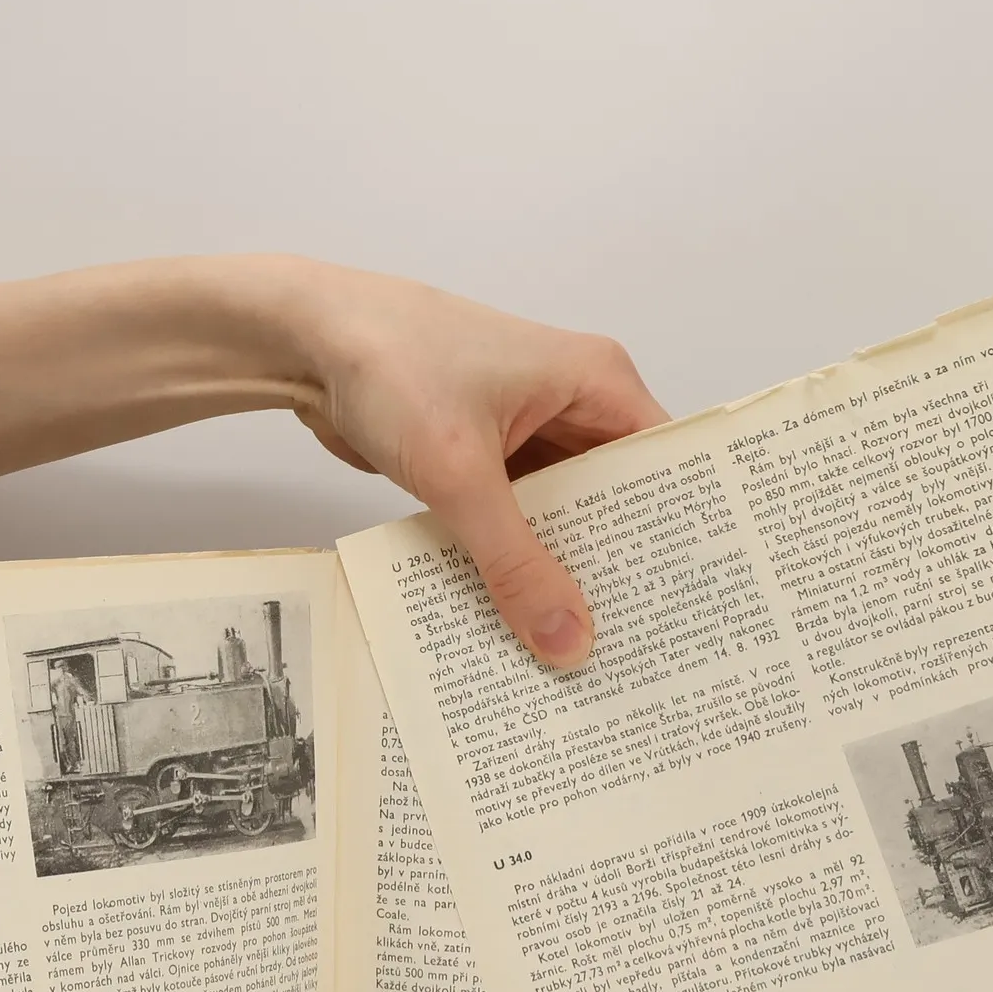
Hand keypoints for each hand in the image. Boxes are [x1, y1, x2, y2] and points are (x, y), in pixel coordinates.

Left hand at [287, 265, 668, 666]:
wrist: (302, 341)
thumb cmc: (392, 366)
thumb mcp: (461, 473)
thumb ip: (515, 563)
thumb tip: (569, 643)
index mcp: (596, 383)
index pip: (664, 467)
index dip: (678, 536)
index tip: (690, 607)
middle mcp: (572, 406)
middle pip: (615, 501)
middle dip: (617, 567)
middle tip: (639, 648)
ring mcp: (526, 433)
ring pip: (561, 518)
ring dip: (560, 572)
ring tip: (587, 651)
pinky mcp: (483, 459)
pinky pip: (515, 522)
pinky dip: (515, 563)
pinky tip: (522, 620)